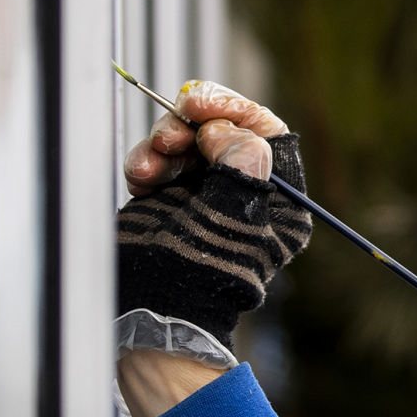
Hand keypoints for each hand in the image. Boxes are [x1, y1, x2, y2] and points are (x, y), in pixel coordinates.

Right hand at [117, 80, 311, 349]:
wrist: (154, 310)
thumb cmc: (201, 276)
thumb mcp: (230, 220)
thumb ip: (239, 169)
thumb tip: (231, 131)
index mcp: (276, 199)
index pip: (268, 133)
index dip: (234, 110)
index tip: (200, 106)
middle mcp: (244, 190)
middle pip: (224, 128)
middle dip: (192, 124)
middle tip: (171, 135)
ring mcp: (206, 192)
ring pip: (188, 138)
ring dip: (164, 142)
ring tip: (149, 168)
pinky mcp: (170, 195)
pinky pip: (160, 158)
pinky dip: (146, 160)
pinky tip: (140, 179)